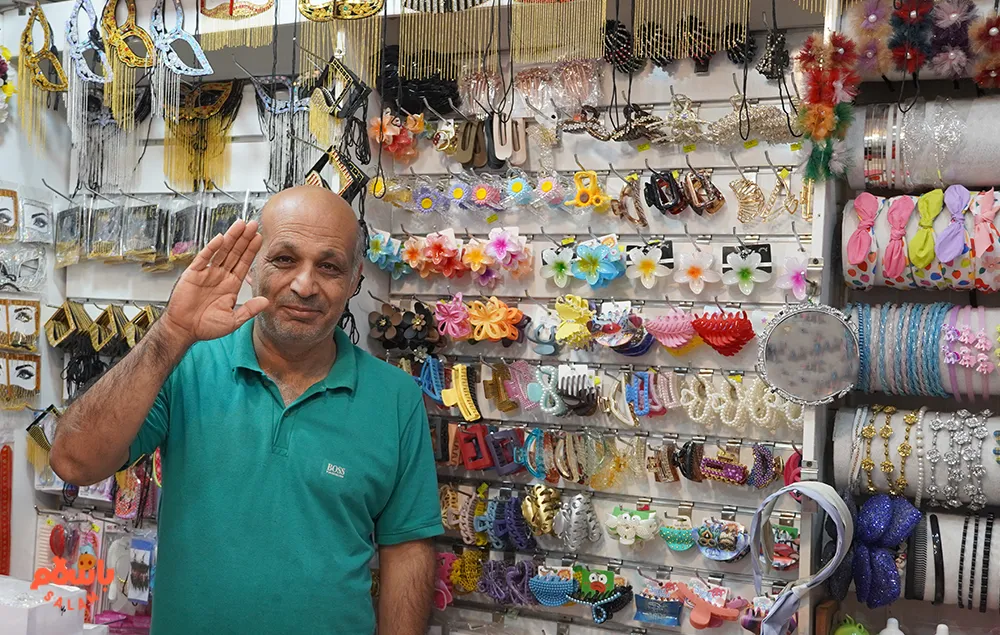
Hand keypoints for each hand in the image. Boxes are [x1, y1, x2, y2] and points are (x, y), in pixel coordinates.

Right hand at [160, 219, 268, 346]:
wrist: (184, 330)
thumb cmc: (205, 326)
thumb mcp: (232, 320)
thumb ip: (249, 310)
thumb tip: (266, 302)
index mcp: (231, 285)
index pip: (244, 264)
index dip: (251, 251)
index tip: (259, 237)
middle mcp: (220, 276)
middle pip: (235, 253)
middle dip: (244, 239)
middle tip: (253, 224)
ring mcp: (207, 273)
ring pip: (222, 251)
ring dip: (231, 238)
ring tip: (241, 224)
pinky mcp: (193, 273)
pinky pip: (204, 258)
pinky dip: (212, 248)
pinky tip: (221, 238)